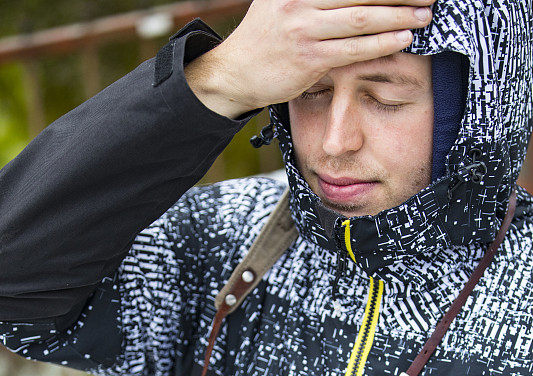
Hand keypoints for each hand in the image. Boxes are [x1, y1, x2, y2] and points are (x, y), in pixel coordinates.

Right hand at [184, 0, 433, 116]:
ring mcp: (305, 28)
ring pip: (362, 18)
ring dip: (398, 16)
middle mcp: (301, 0)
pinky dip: (381, 43)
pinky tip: (402, 38)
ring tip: (425, 14)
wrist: (236, 72)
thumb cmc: (266, 35)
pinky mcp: (309, 58)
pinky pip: (353, 49)